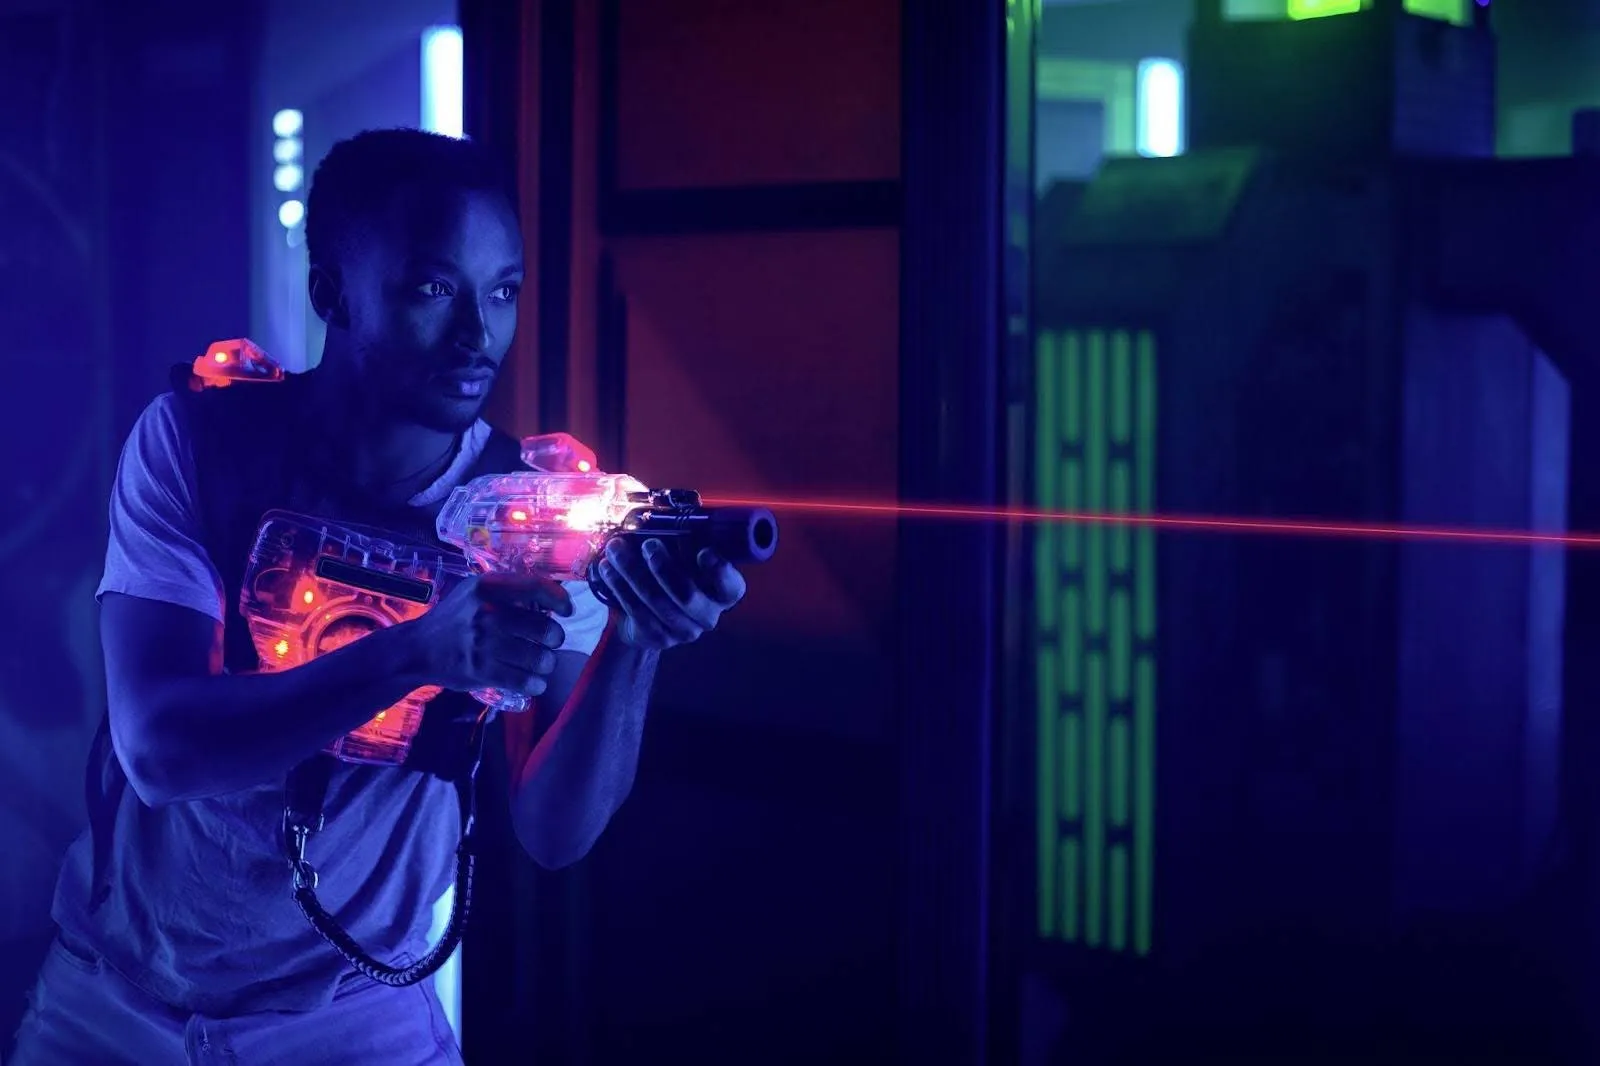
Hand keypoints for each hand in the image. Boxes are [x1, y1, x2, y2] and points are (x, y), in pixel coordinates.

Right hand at [400, 574, 571, 699]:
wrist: (418, 649)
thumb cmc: (454, 617)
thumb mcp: (474, 590)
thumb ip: (508, 588)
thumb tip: (554, 592)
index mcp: (487, 589)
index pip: (535, 588)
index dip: (559, 599)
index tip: (567, 610)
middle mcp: (487, 614)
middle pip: (545, 629)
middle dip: (555, 638)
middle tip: (551, 641)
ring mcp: (484, 645)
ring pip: (540, 658)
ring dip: (547, 662)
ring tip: (542, 662)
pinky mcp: (481, 672)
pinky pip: (525, 681)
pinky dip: (536, 684)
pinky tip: (534, 681)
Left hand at [591, 537, 746, 650]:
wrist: (649, 616)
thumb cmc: (672, 574)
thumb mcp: (683, 555)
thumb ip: (684, 538)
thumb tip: (662, 507)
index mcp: (725, 592)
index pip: (730, 585)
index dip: (718, 571)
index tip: (702, 551)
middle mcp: (708, 615)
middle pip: (687, 596)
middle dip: (664, 568)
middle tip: (648, 544)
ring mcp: (684, 631)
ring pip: (655, 602)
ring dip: (632, 572)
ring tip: (615, 549)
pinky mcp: (658, 638)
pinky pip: (636, 612)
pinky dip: (620, 587)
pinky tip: (607, 569)